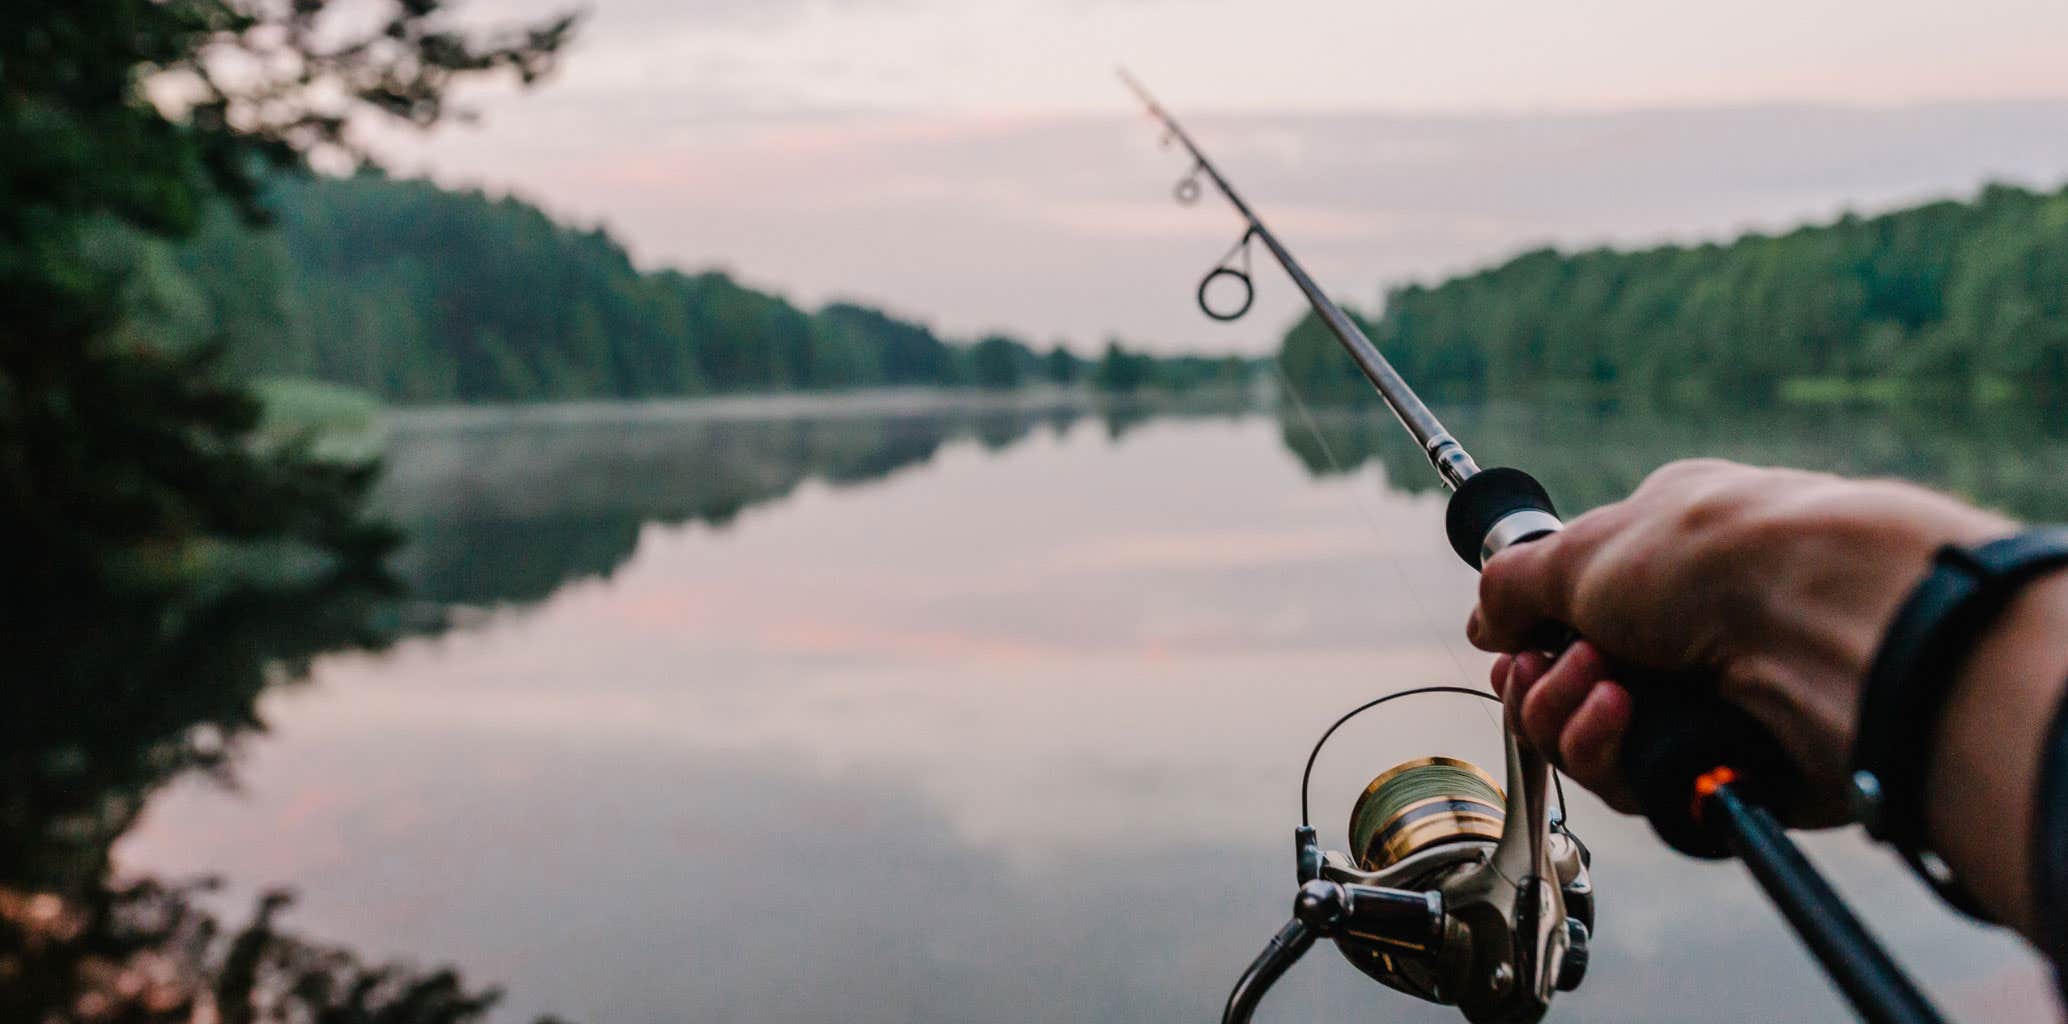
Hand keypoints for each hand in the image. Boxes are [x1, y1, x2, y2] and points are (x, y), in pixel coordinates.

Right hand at [1468, 459, 2012, 823]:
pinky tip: (1626, 718)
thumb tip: (1486, 622)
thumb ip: (1514, 585)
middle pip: (1569, 683)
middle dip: (1540, 680)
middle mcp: (1691, 626)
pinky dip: (1608, 750)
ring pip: (1591, 740)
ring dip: (1569, 714)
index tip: (1508, 640)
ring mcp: (1708, 700)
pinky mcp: (1720, 767)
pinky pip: (1627, 784)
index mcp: (1667, 553)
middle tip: (1551, 664)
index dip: (1529, 633)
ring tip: (1603, 685)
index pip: (1575, 606)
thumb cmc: (1720, 560)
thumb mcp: (1583, 549)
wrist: (1826, 626)